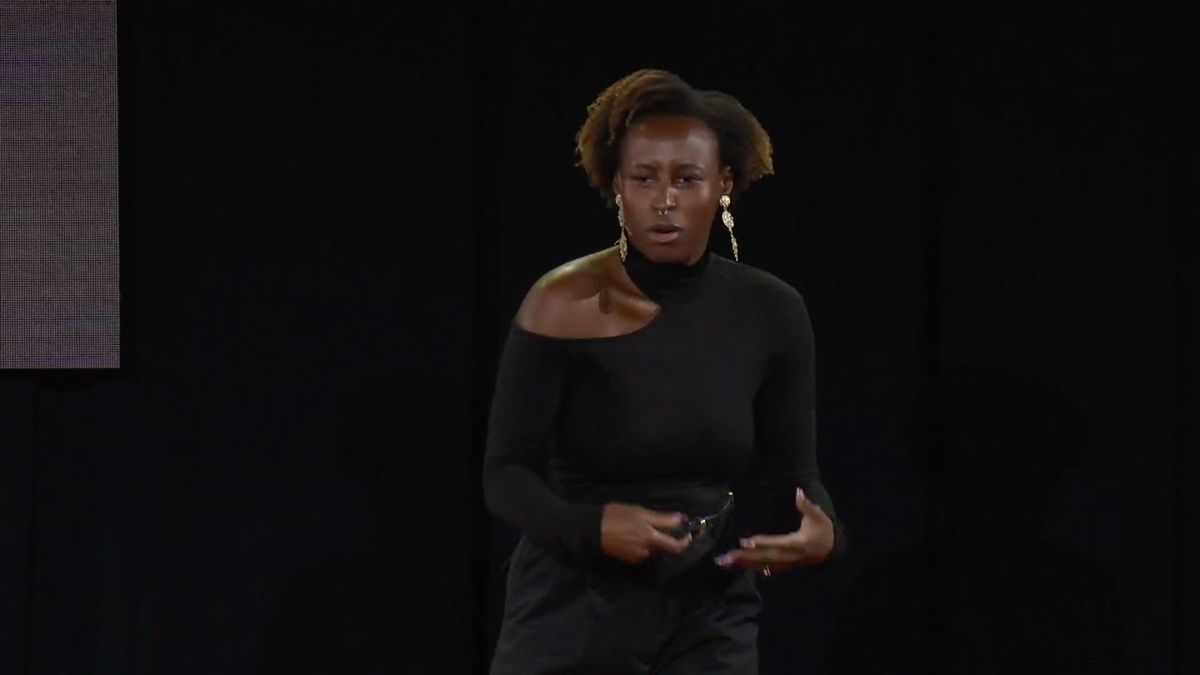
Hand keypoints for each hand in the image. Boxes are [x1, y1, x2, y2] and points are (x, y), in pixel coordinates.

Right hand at [600, 503, 692, 564]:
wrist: (592, 530)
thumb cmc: (616, 515)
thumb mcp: (639, 511)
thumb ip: (662, 518)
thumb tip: (681, 519)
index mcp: (651, 536)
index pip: (676, 545)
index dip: (685, 540)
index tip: (688, 533)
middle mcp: (647, 550)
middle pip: (667, 548)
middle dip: (671, 540)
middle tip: (670, 530)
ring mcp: (639, 556)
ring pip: (655, 549)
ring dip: (656, 542)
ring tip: (646, 529)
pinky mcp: (631, 560)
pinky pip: (645, 553)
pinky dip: (645, 545)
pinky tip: (636, 536)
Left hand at [713, 488, 834, 574]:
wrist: (831, 550)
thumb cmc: (823, 530)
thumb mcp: (818, 516)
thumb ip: (807, 505)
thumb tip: (798, 491)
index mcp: (796, 543)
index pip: (777, 544)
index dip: (762, 543)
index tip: (744, 542)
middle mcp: (789, 556)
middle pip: (764, 558)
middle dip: (744, 558)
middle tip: (725, 557)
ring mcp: (785, 563)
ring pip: (762, 565)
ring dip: (742, 564)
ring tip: (724, 562)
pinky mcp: (784, 566)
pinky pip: (765, 568)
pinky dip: (751, 567)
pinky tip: (737, 567)